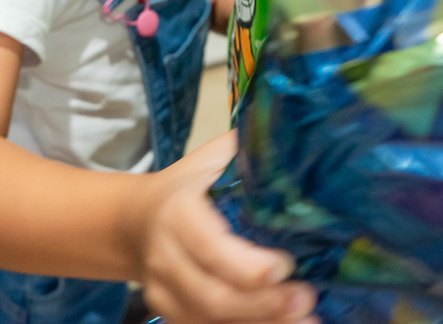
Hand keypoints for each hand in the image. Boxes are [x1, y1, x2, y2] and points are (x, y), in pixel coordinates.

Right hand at [136, 132, 318, 323]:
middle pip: (212, 295)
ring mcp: (164, 292)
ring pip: (209, 320)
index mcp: (178, 212)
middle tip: (306, 299)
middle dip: (263, 305)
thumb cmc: (187, 185)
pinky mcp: (170, 314)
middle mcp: (165, 256)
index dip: (247, 266)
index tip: (286, 266)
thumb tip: (296, 137)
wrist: (136, 220)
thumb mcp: (210, 159)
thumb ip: (246, 151)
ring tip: (306, 320)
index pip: (209, 248)